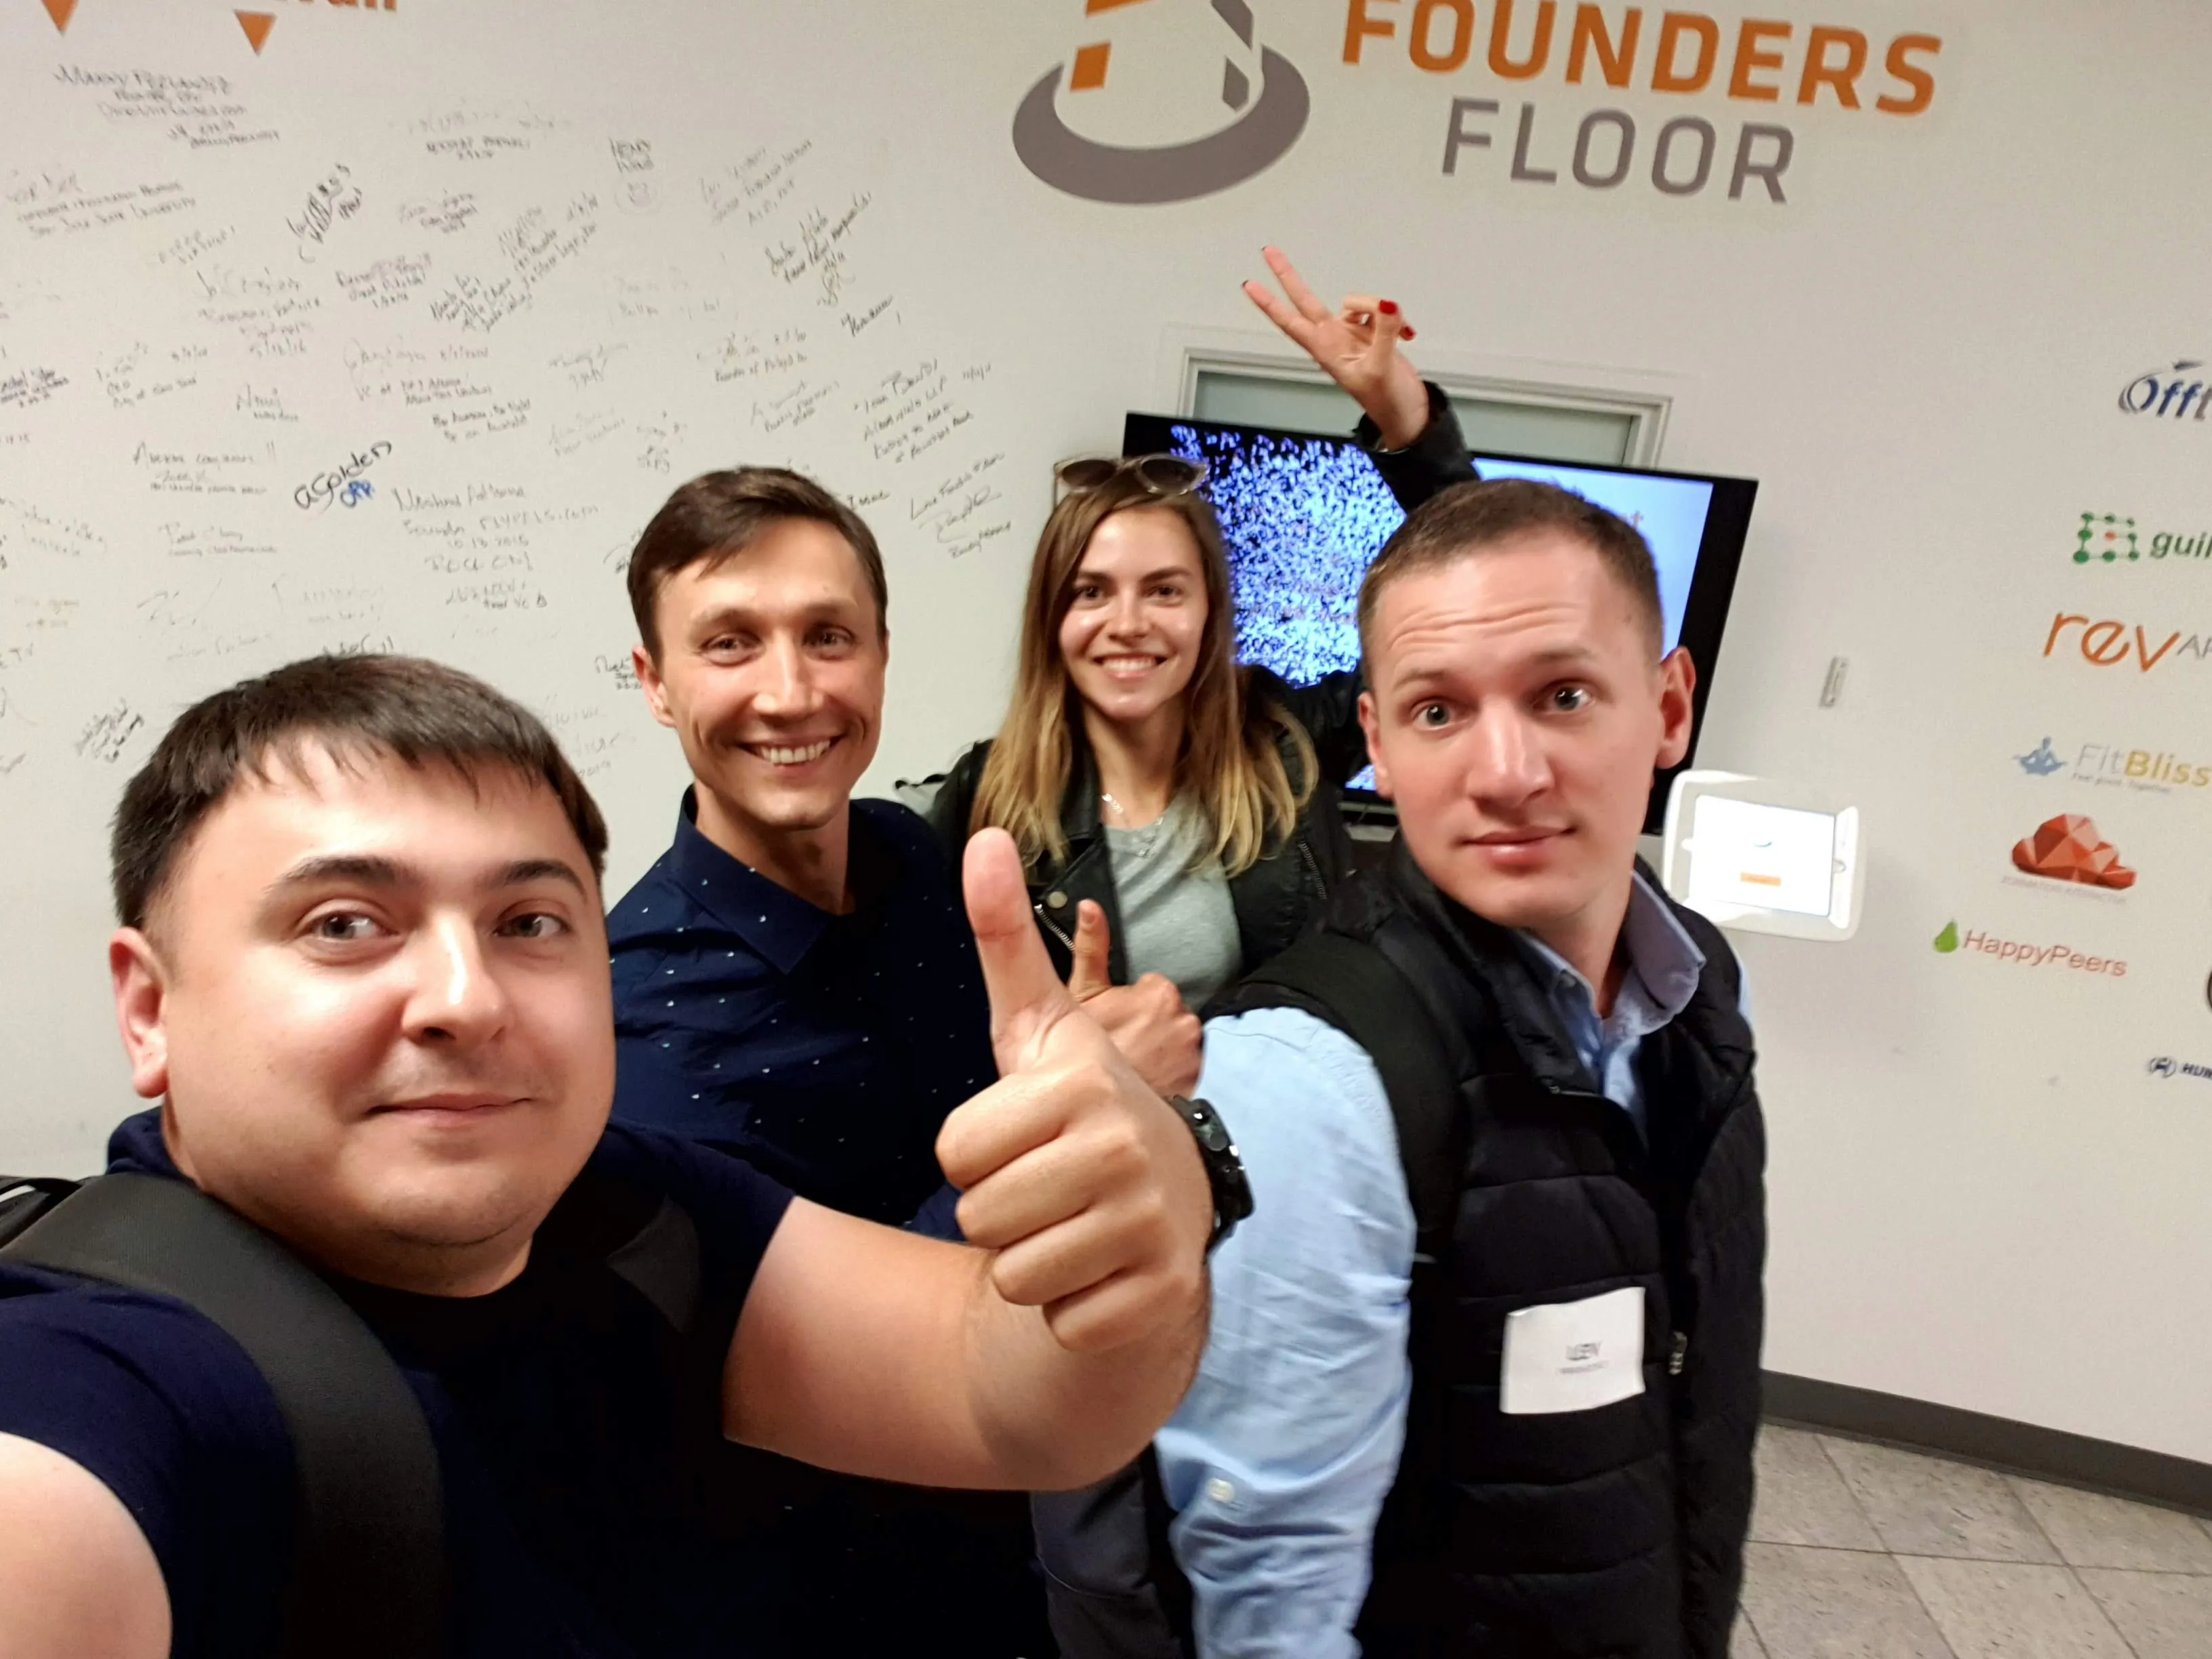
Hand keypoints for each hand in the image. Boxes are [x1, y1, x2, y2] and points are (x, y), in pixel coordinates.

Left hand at [938, 832, 1211, 1352]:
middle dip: (1000, 1212)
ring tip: (1074, 1225)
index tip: (1023, 1138)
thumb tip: (985, 839)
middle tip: (1048, 1187)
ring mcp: (1149, 1222)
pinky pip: (1060, 1321)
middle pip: (977, 1216)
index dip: (974, 1154)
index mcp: (1081, 1081)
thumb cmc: (1077, 1112)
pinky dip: (1073, 1307)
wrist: (1167, 1203)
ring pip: (1013, 1274)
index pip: (953, 1150)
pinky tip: (1103, 1268)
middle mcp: (1122, 1145)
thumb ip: (1005, 940)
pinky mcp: (1160, 1291)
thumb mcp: (1038, 1028)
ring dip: (1034, 1261)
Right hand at [1065, 900, 1202, 1097]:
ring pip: (1178, 1042)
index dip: (1128, 1006)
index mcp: (1157, 993)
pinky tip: (1152, 1083)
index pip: (1150, 987)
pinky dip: (1175, 1073)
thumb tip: (1090, 908)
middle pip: (1167, 1014)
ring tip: (1136, 1066)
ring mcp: (1194, 1052)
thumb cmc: (1079, 1056)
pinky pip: (1187, 1068)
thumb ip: (1090, 948)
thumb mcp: (1079, 996)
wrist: (1095, 1115)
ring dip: (1163, 1050)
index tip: (1115, 1023)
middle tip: (1123, 1047)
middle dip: (1148, 1026)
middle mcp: (1184, 1019)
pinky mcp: (1198, 1080)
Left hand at [1243, 245, 1431, 449]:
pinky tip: (1407, 335)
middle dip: (1288, 276)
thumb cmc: (1386, 400)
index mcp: (1325, 350)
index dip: (1270, 304)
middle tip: (1268, 252)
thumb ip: (1383, 332)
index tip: (1249, 285)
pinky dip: (1398, 320)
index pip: (1290, 322)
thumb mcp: (1381, 368)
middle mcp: (1334, 338)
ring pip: (1359, 302)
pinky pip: (1383, 312)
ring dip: (1379, 309)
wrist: (1406, 412)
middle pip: (1306, 300)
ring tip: (1399, 334)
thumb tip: (1386, 305)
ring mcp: (1353, 334)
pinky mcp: (1374, 332)